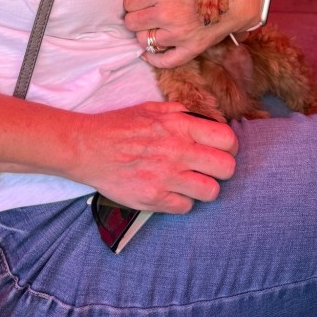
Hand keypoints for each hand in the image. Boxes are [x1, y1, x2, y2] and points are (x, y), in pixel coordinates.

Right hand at [74, 100, 236, 212]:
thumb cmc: (119, 126)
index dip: (229, 147)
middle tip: (208, 168)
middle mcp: (177, 151)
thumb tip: (202, 119)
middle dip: (222, 169)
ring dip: (203, 187)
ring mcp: (166, 177)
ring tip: (190, 182)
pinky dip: (182, 201)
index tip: (221, 150)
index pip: (227, 139)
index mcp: (179, 126)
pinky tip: (170, 191)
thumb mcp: (151, 108)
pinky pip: (186, 207)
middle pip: (227, 168)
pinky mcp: (154, 198)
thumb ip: (179, 112)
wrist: (87, 147)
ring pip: (211, 191)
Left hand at [123, 0, 263, 67]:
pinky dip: (152, 59)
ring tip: (153, 28)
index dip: (133, 2)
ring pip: (144, 41)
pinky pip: (164, 61)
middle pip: (132, 22)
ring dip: (145, 35)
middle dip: (135, 18)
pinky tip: (149, 53)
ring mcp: (178, 34)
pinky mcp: (190, 49)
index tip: (140, 1)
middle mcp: (167, 14)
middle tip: (145, 15)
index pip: (130, 2)